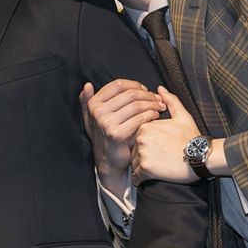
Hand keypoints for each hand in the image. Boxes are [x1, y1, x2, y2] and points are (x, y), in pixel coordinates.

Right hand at [81, 80, 164, 196]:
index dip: (135, 84)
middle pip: (130, 94)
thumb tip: (87, 85)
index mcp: (93, 103)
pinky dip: (151, 115)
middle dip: (147, 94)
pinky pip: (140, 118)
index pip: (118, 84)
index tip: (145, 89)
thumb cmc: (104, 136)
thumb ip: (87, 101)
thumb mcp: (90, 118)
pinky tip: (155, 116)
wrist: (108, 162)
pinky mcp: (117, 134)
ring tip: (159, 107)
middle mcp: (98, 112)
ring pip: (137, 105)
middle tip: (157, 99)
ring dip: (152, 104)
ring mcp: (106, 123)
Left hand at [131, 88, 200, 184]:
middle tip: (158, 159)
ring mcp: (142, 153)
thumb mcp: (182, 116)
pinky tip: (154, 176)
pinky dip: (142, 179)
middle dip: (141, 156)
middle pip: (133, 150)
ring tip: (158, 167)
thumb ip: (170, 101)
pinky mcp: (146, 168)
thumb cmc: (192, 137)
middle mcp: (140, 138)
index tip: (157, 148)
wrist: (201, 157)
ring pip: (134, 164)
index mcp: (145, 125)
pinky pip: (137, 177)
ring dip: (141, 168)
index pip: (136, 137)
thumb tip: (160, 89)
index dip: (146, 144)